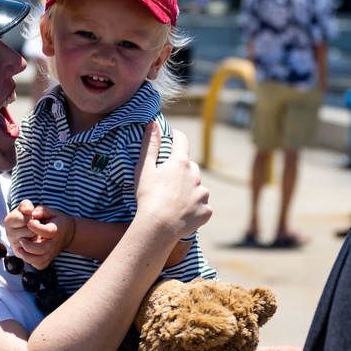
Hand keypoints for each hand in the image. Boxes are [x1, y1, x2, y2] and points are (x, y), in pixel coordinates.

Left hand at [4, 200, 74, 267]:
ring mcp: (52, 252)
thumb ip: (41, 210)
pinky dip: (31, 262)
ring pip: (40, 260)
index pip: (47, 231)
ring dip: (28, 256)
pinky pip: (40, 265)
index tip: (29, 222)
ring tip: (19, 249)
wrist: (68, 233)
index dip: (36, 227)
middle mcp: (54, 243)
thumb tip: (33, 213)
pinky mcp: (49, 259)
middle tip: (21, 239)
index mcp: (56, 229)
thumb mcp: (50, 211)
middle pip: (43, 249)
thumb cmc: (55, 220)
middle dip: (29, 245)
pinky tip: (25, 255)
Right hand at [134, 124, 210, 239]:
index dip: (176, 137)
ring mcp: (203, 194)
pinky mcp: (206, 211)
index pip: (182, 141)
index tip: (173, 137)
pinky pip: (202, 206)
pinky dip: (194, 208)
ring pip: (198, 188)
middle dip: (182, 170)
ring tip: (174, 201)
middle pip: (190, 167)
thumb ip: (149, 145)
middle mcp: (196, 176)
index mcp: (180, 163)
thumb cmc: (148, 197)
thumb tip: (152, 123)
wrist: (159, 227)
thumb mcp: (144, 169)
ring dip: (190, 190)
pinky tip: (182, 214)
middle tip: (168, 181)